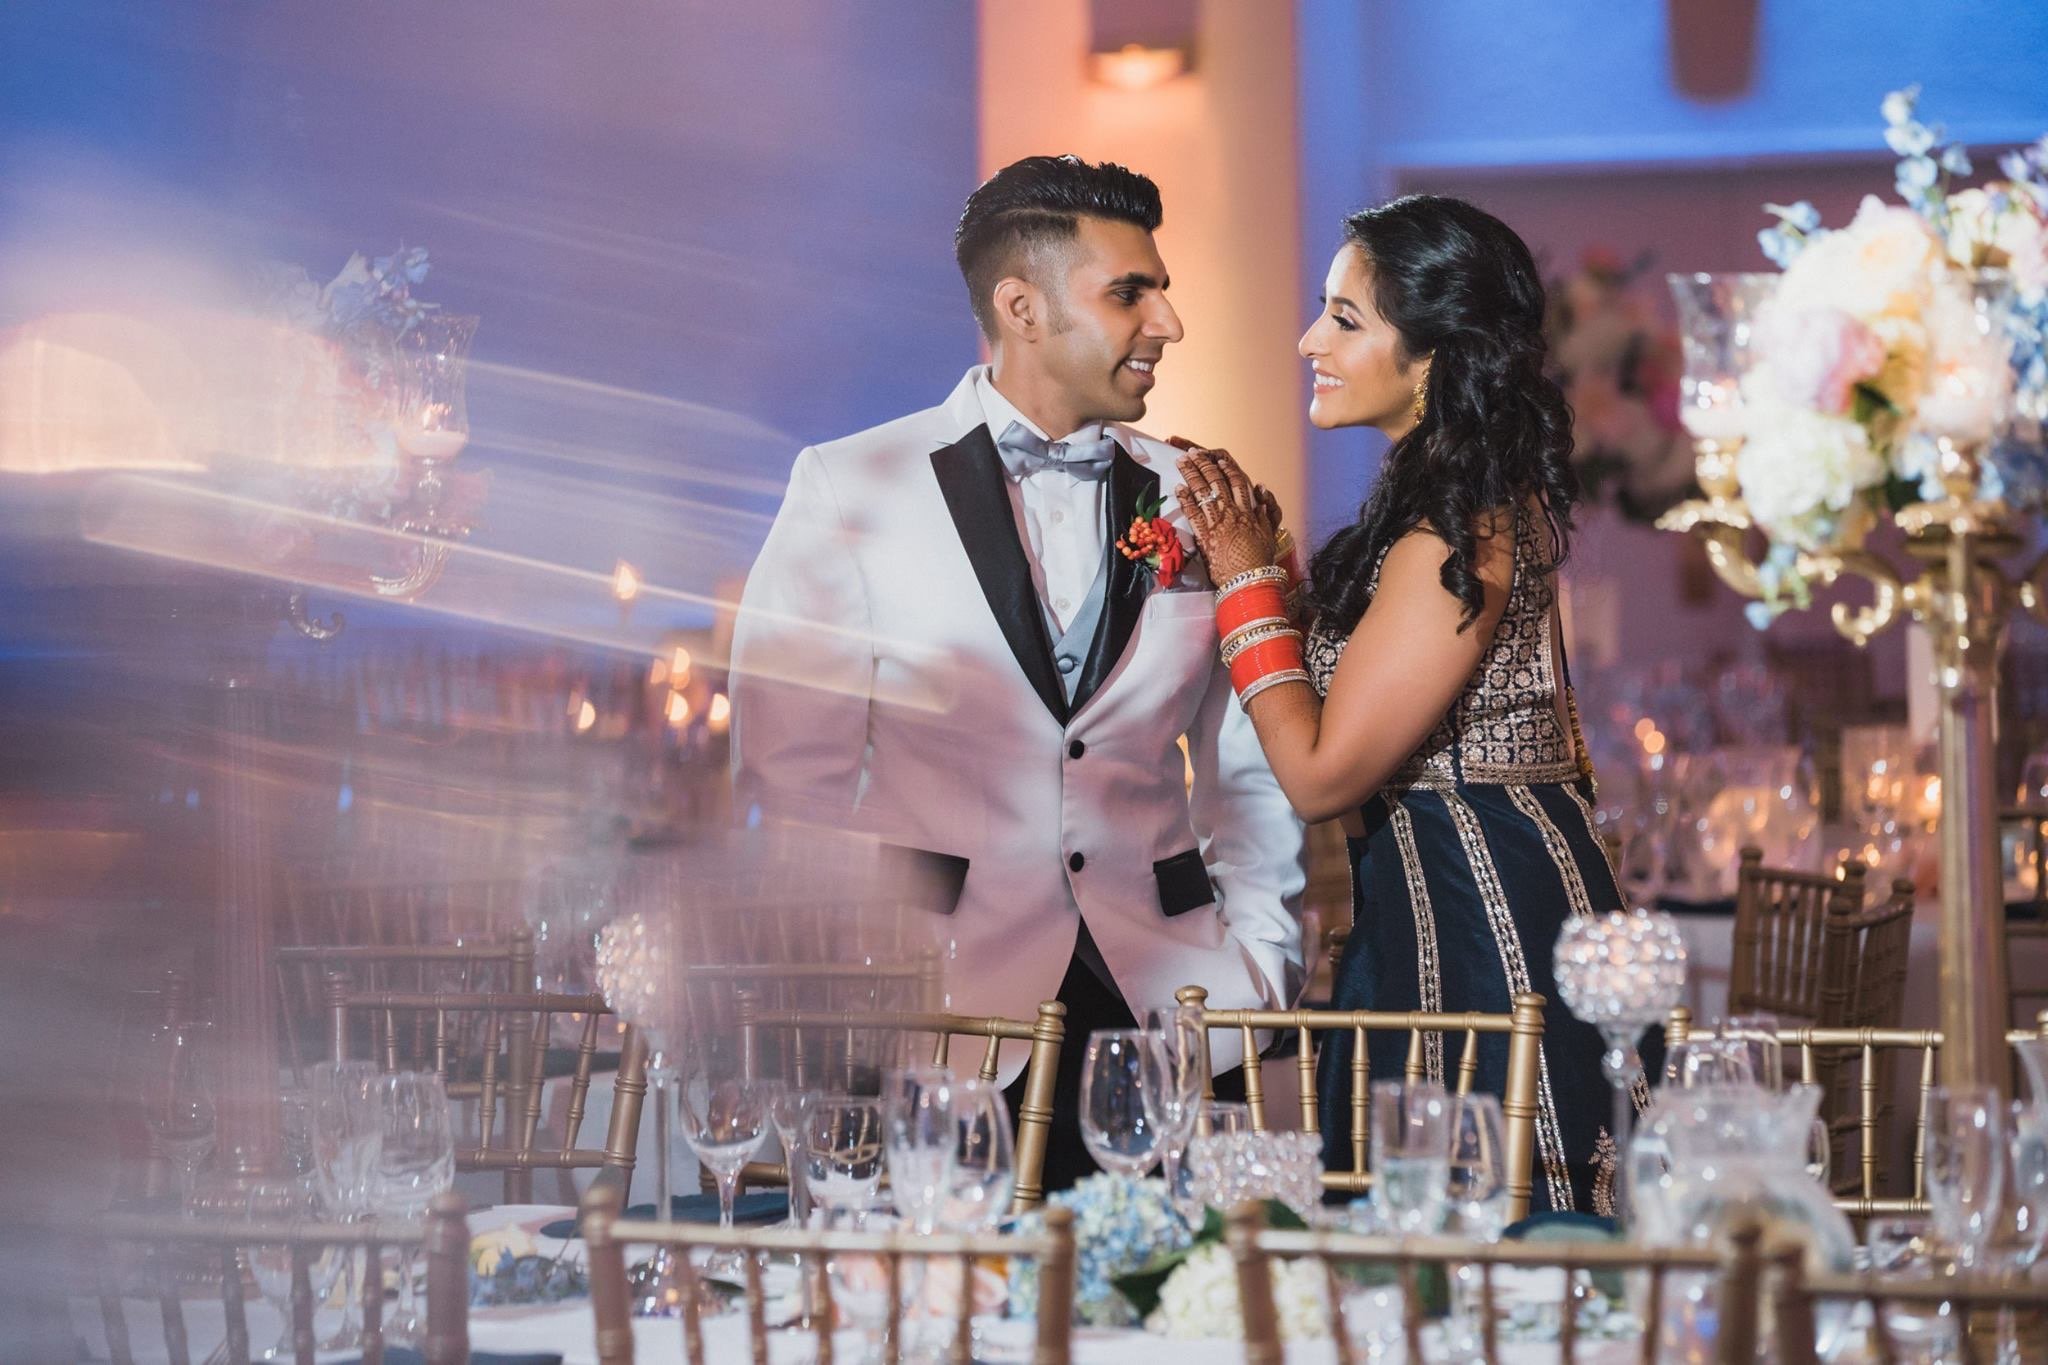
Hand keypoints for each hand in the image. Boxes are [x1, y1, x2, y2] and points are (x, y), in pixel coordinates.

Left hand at [1171, 438, 1283, 584]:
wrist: (1248, 581)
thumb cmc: (1259, 561)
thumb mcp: (1268, 534)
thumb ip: (1266, 513)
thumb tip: (1262, 492)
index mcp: (1248, 511)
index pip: (1237, 482)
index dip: (1227, 468)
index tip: (1219, 459)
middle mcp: (1233, 512)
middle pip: (1216, 481)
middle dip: (1203, 464)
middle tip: (1192, 453)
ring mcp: (1218, 522)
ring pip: (1202, 491)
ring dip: (1190, 473)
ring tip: (1181, 461)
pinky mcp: (1204, 534)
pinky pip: (1192, 511)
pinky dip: (1185, 498)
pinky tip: (1177, 487)